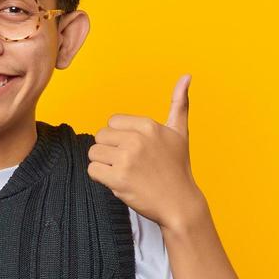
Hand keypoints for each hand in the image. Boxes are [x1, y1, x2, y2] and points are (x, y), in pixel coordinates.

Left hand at [87, 73, 203, 229]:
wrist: (180, 203)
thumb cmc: (177, 168)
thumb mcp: (180, 133)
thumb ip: (179, 104)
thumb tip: (186, 76)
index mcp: (148, 125)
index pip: (112, 123)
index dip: (118, 138)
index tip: (134, 151)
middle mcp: (137, 139)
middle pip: (100, 136)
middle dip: (109, 151)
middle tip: (128, 164)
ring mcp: (127, 159)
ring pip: (94, 153)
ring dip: (103, 165)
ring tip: (123, 173)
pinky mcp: (118, 179)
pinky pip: (93, 170)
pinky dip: (101, 178)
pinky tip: (118, 182)